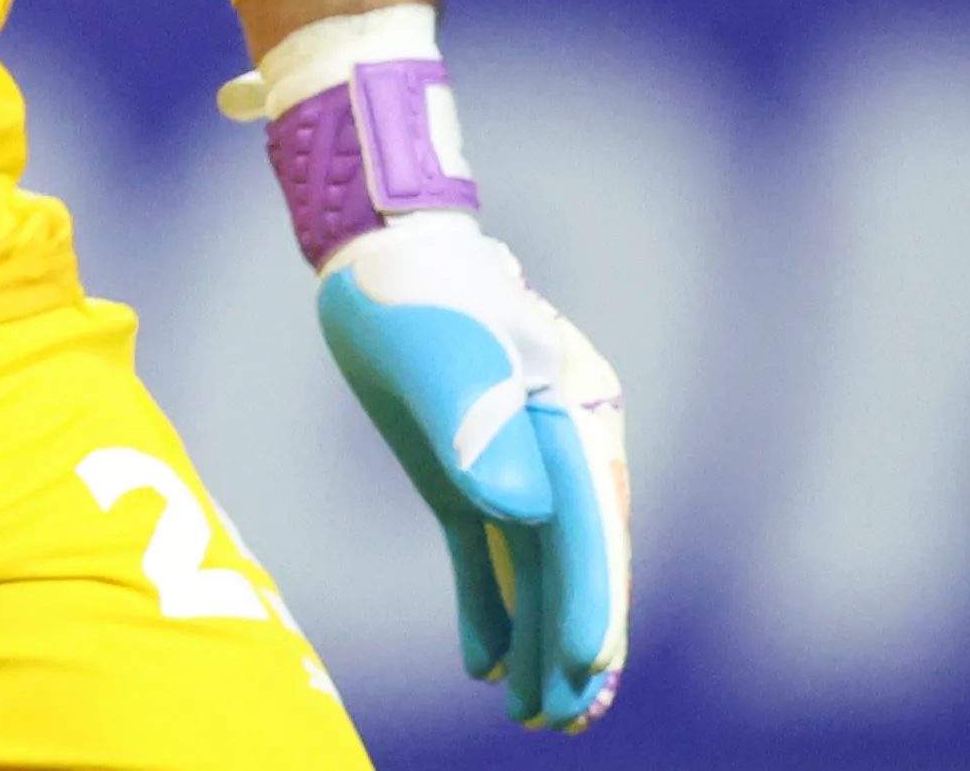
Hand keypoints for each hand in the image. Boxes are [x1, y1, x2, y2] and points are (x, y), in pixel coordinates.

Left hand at [317, 214, 629, 728]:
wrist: (377, 248)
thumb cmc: (416, 291)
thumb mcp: (443, 356)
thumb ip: (479, 430)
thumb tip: (524, 514)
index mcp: (575, 414)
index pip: (590, 523)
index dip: (591, 598)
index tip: (584, 666)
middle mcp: (558, 444)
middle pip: (573, 558)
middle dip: (571, 643)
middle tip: (563, 721)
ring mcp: (514, 459)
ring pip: (535, 566)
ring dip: (534, 638)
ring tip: (531, 716)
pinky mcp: (467, 469)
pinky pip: (486, 552)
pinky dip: (487, 604)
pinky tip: (481, 662)